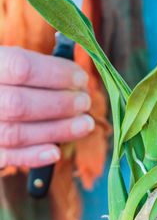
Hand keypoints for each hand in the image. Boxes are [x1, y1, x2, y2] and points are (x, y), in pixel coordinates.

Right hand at [0, 46, 93, 167]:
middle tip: (85, 102)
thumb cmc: (9, 79)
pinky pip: (7, 157)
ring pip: (16, 133)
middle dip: (60, 104)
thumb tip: (79, 75)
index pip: (21, 68)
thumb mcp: (15, 62)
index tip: (81, 78)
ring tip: (86, 124)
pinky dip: (33, 156)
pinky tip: (56, 152)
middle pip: (19, 104)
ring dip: (57, 130)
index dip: (56, 74)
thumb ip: (43, 67)